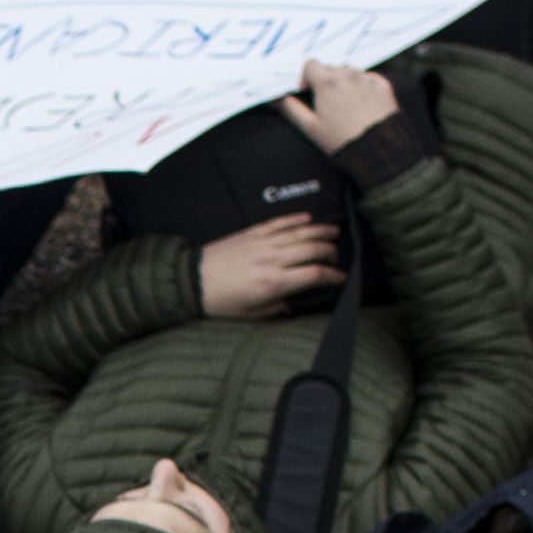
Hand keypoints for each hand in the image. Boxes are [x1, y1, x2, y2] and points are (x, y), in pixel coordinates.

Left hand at [194, 210, 339, 318]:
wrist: (191, 281)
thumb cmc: (219, 301)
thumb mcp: (250, 314)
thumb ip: (275, 308)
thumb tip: (291, 303)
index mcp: (273, 283)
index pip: (314, 275)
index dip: (333, 276)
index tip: (341, 279)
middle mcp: (272, 260)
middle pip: (313, 249)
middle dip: (330, 252)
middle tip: (336, 257)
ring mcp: (262, 243)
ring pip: (300, 232)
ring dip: (320, 231)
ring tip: (335, 232)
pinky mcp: (251, 233)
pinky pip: (279, 222)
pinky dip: (295, 219)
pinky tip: (308, 217)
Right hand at [273, 57, 396, 152]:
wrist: (378, 148)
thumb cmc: (342, 140)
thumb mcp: (310, 128)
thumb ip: (292, 110)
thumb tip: (279, 99)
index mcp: (327, 84)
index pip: (310, 64)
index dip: (305, 77)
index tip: (308, 92)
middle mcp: (347, 76)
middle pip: (330, 68)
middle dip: (324, 81)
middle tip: (325, 103)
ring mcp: (366, 79)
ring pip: (349, 71)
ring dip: (343, 82)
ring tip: (344, 104)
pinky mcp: (382, 86)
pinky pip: (368, 77)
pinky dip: (363, 84)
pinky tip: (361, 102)